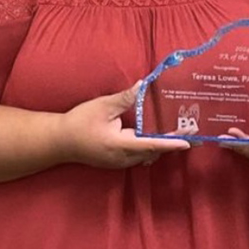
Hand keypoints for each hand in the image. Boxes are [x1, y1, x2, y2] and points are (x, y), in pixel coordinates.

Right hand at [59, 88, 190, 170]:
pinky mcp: (115, 161)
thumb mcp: (103, 106)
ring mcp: (119, 162)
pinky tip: (153, 136)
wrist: (60, 141)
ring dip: (160, 145)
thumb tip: (143, 86)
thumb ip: (125, 98)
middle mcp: (123, 158)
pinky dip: (148, 146)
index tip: (188, 142)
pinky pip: (138, 156)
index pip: (152, 144)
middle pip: (153, 151)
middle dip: (170, 142)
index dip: (171, 143)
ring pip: (146, 155)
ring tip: (175, 132)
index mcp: (121, 145)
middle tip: (189, 131)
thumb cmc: (80, 122)